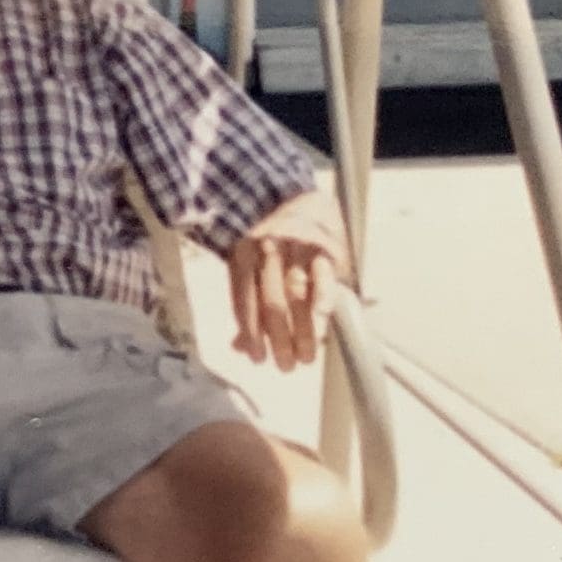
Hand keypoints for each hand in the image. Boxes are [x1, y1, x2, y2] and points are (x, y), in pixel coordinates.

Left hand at [226, 192, 350, 370]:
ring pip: (297, 297)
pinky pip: (322, 280)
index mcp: (242, 254)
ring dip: (303, 332)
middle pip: (271, 304)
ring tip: (306, 357)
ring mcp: (295, 248)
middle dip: (279, 340)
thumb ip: (246, 303)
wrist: (295, 195)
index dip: (251, 333)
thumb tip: (239, 346)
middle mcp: (267, 250)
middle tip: (286, 366)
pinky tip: (321, 327)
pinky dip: (321, 304)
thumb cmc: (268, 239)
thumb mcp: (247, 262)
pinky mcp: (323, 246)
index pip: (244, 301)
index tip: (258, 358)